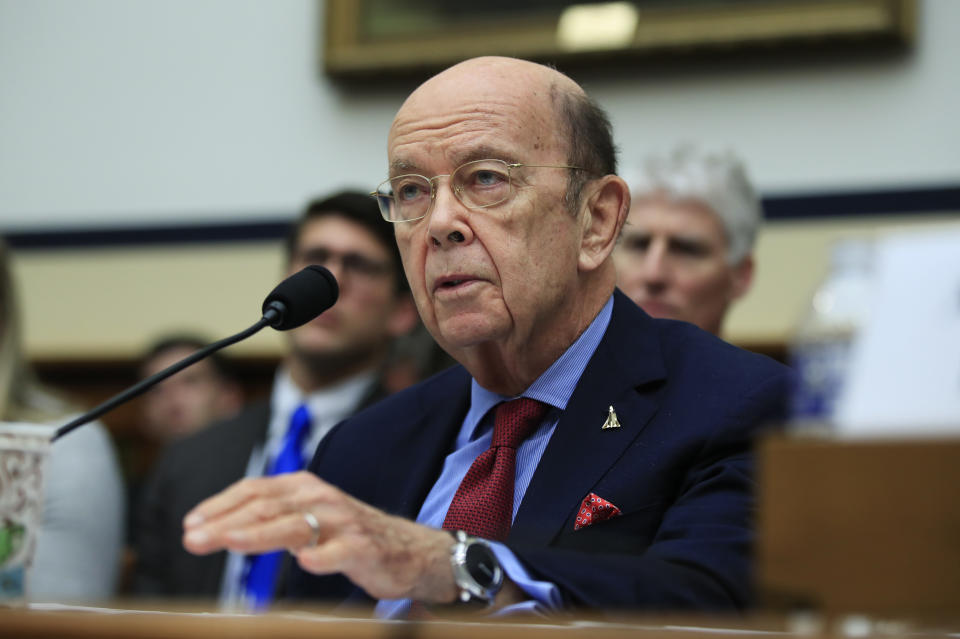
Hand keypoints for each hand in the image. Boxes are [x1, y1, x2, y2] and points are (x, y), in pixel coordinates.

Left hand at [182, 471, 458, 602]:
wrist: (409, 550)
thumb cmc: (349, 535)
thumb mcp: (307, 519)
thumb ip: (271, 520)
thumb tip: (220, 528)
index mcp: (304, 488)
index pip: (255, 490)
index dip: (220, 504)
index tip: (191, 523)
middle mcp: (320, 498)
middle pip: (267, 506)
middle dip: (226, 522)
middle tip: (194, 538)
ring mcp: (342, 522)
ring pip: (295, 525)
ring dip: (259, 534)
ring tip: (230, 541)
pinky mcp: (363, 548)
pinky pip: (339, 552)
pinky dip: (321, 556)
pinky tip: (305, 562)